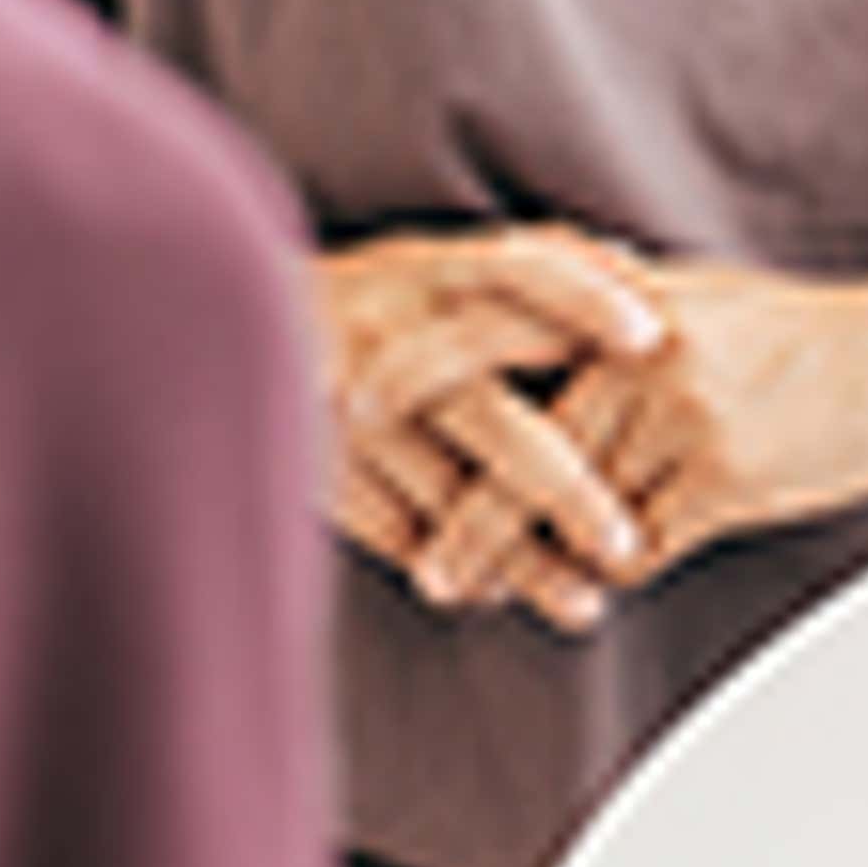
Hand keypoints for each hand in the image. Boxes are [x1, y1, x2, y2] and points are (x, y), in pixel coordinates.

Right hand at [313, 229, 663, 631]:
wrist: (214, 326)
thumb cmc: (365, 304)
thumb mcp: (428, 264)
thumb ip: (525, 266)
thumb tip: (630, 264)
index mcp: (427, 273)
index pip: (518, 270)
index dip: (586, 297)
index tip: (652, 336)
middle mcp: (390, 336)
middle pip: (495, 422)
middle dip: (568, 492)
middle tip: (625, 544)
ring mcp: (349, 410)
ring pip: (453, 503)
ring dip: (521, 561)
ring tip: (584, 602)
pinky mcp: (316, 468)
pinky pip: (401, 535)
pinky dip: (455, 570)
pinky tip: (494, 591)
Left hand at [421, 252, 867, 606]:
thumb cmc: (803, 335)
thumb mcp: (701, 299)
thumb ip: (616, 313)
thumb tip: (539, 320)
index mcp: (621, 299)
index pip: (491, 331)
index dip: (417, 371)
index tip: (355, 407)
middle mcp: (639, 347)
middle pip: (519, 441)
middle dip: (461, 508)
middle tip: (412, 553)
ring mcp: (680, 410)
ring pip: (574, 506)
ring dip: (522, 557)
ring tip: (462, 588)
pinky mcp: (723, 471)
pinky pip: (641, 541)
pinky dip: (611, 567)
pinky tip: (591, 583)